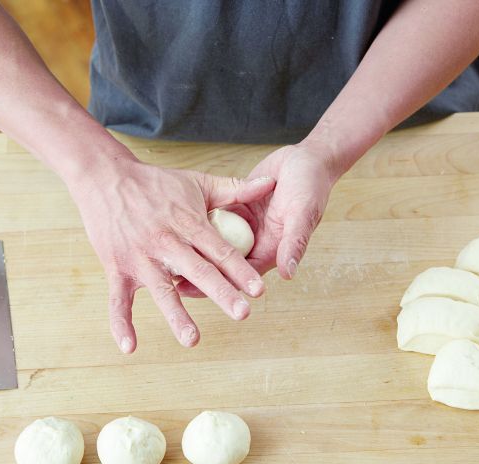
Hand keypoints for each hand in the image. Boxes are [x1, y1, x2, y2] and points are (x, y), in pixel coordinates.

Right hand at [69, 153, 275, 352]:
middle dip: (221, 293)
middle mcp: (166, 243)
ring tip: (192, 340)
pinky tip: (129, 347)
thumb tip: (271, 182)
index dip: (241, 271)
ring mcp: (140, 257)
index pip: (220, 250)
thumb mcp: (197, 181)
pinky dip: (121, 323)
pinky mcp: (117, 267)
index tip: (259, 291)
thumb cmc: (156, 182)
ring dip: (177, 316)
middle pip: (199, 272)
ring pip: (162, 290)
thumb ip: (235, 189)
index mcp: (189, 223)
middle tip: (242, 314)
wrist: (106, 177)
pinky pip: (117, 300)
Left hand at [176, 141, 340, 297]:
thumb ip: (294, 241)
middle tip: (172, 280)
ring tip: (168, 257)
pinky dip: (200, 224)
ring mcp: (246, 225)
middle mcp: (257, 241)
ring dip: (198, 250)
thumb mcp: (303, 212)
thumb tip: (288, 272)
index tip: (194, 289)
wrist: (307, 158)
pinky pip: (217, 220)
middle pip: (225, 265)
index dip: (220, 283)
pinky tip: (177, 227)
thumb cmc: (311, 184)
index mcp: (273, 248)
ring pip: (218, 244)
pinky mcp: (238, 207)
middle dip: (201, 273)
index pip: (243, 275)